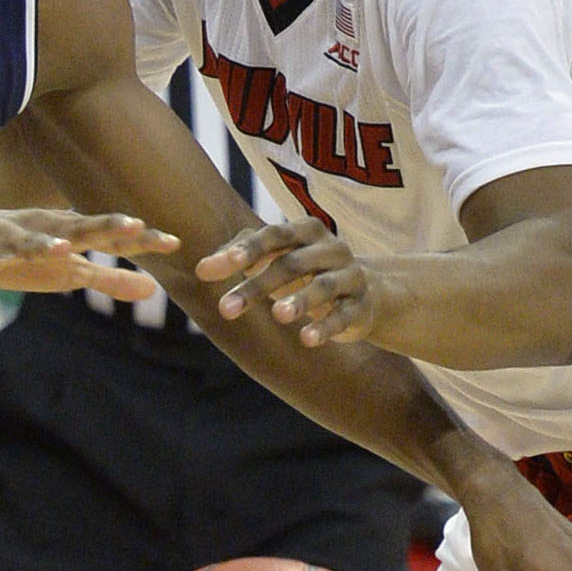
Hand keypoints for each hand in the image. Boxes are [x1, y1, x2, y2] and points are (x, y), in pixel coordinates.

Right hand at [0, 207, 174, 296]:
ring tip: (63, 249)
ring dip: (43, 246)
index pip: (108, 237)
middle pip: (76, 228)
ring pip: (27, 242)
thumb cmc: (20, 257)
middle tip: (133, 225)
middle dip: (103, 227)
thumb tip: (154, 289)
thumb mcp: (67, 271)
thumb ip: (108, 280)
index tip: (173, 241)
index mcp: (66, 234)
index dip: (138, 239)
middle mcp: (41, 230)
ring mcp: (6, 240)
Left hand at [199, 219, 403, 347]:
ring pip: (323, 286)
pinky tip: (307, 339)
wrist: (370, 291)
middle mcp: (331, 248)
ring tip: (278, 314)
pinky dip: (326, 327)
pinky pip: (344, 316)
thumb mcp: (277, 258)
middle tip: (225, 310)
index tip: (218, 267)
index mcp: (307, 231)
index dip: (246, 250)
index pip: (273, 236)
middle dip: (257, 286)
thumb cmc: (308, 271)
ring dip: (300, 300)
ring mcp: (350, 276)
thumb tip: (201, 268)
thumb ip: (239, 258)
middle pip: (291, 264)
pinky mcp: (362, 306)